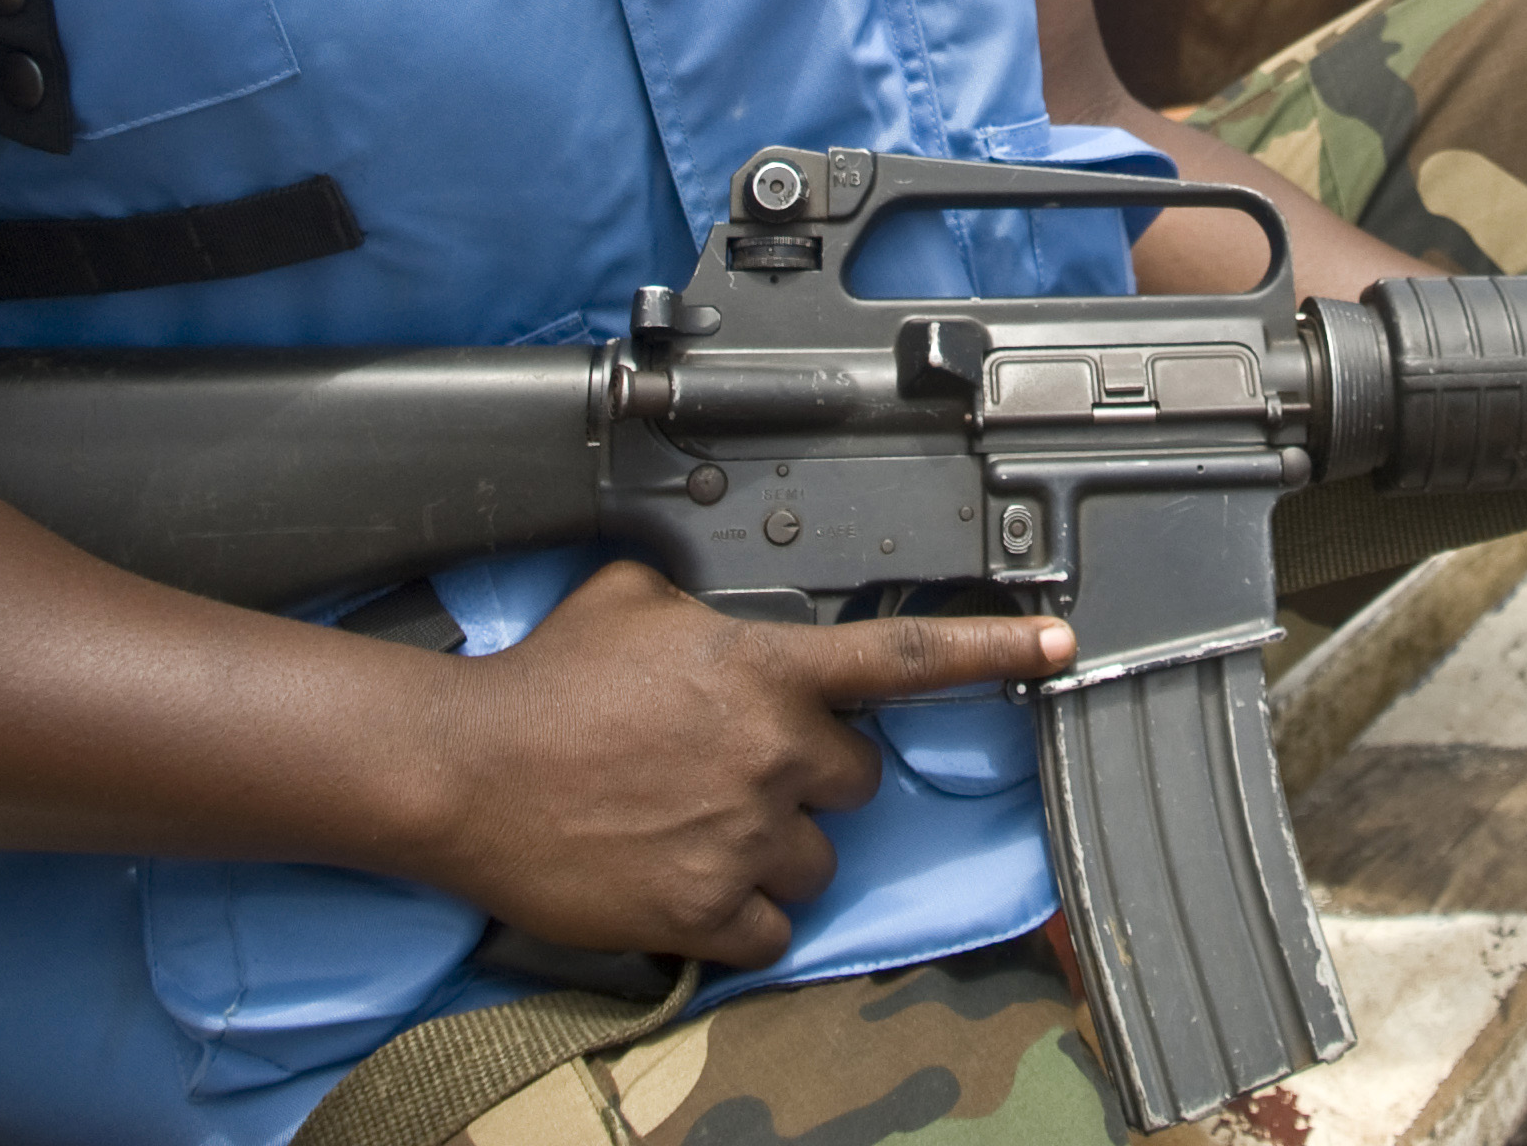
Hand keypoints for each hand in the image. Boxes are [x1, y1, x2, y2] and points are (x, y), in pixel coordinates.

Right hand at [395, 563, 1072, 968]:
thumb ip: (710, 606)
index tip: (1061, 646)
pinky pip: (767, 928)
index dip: (996, 650)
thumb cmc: (543, 681)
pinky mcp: (705, 911)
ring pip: (815, 859)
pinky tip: (680, 879)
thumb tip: (728, 609)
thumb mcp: (634, 598)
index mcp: (765, 670)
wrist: (464, 771)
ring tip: (692, 825)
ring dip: (771, 849)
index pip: (905, 659)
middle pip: (856, 779)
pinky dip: (735, 914)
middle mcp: (772, 754)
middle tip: (736, 771)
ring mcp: (743, 838)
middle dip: (809, 778)